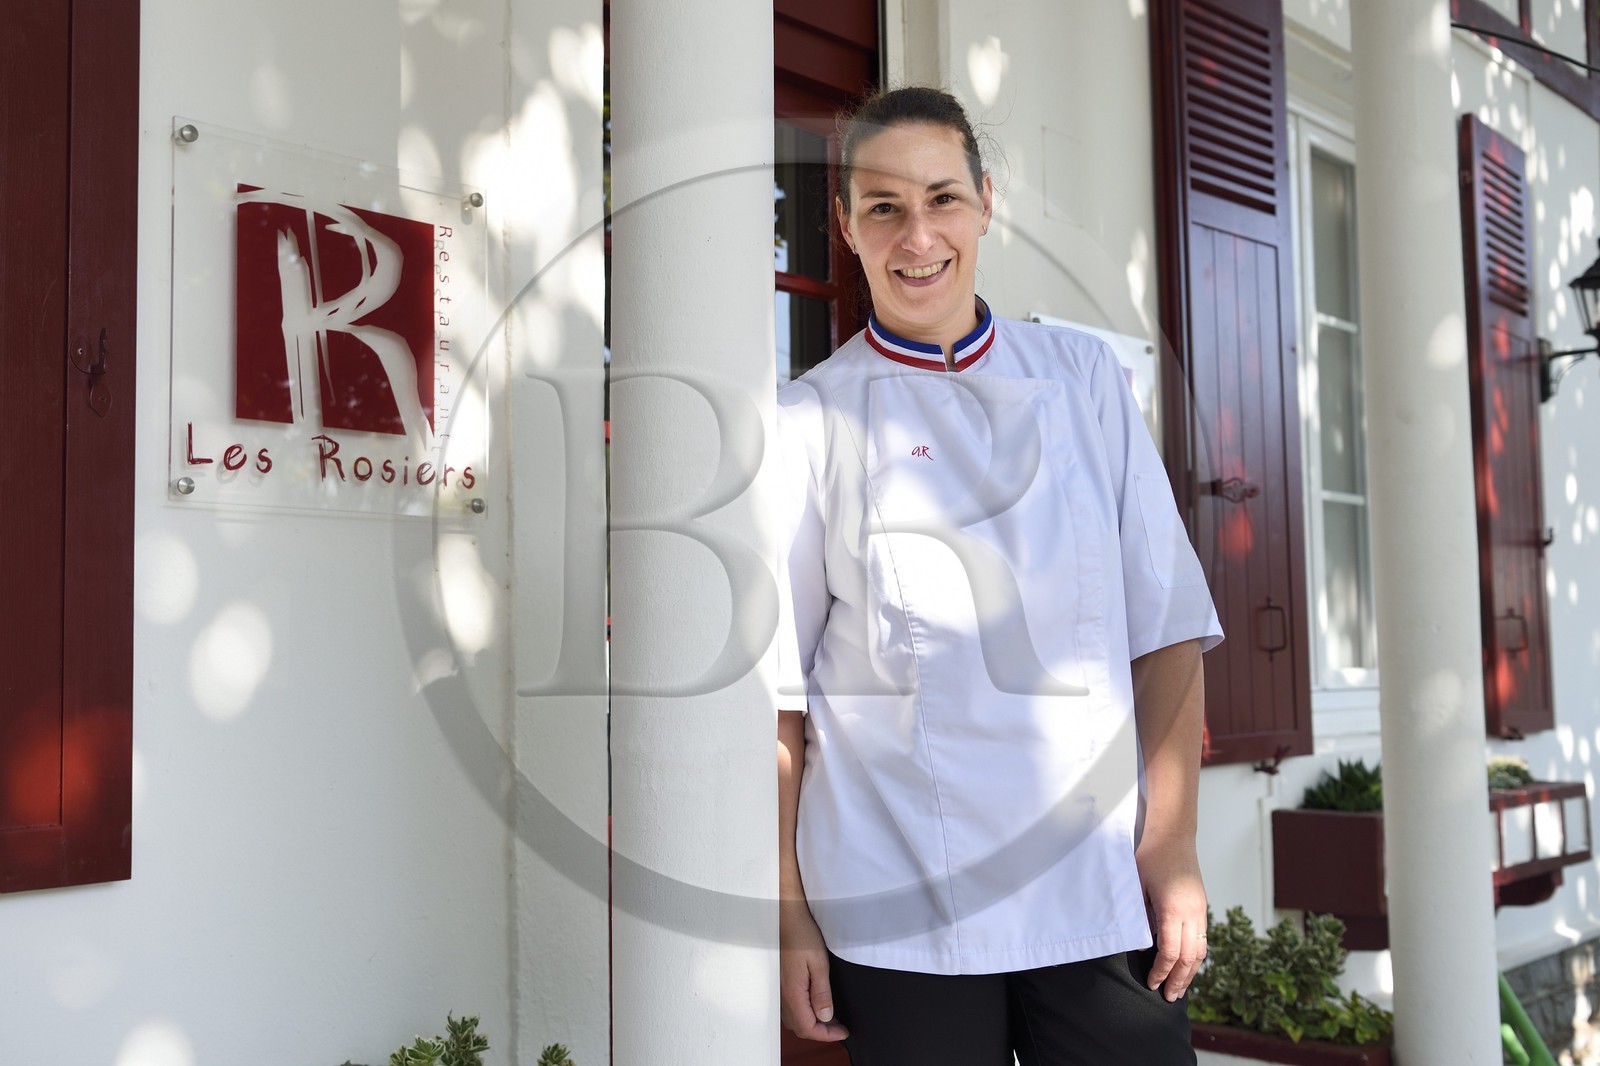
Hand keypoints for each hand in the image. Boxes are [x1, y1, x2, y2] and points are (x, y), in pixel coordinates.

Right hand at [780, 903, 848, 1041]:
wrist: (786, 916)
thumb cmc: (802, 935)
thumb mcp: (819, 963)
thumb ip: (821, 993)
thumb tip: (825, 1017)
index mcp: (792, 993)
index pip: (808, 1027)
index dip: (827, 1034)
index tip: (843, 1032)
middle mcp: (783, 995)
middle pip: (800, 1027)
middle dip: (820, 1032)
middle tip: (840, 1027)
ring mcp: (780, 989)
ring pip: (795, 1018)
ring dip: (812, 1023)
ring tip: (831, 1018)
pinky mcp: (781, 982)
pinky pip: (791, 1007)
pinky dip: (805, 1013)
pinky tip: (816, 1005)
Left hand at [1136, 834, 1207, 1001]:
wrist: (1173, 835)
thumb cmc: (1150, 858)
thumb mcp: (1138, 888)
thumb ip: (1140, 918)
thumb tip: (1142, 947)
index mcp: (1174, 910)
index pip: (1169, 952)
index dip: (1161, 971)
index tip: (1151, 983)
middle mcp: (1193, 913)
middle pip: (1189, 958)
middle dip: (1179, 980)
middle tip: (1170, 998)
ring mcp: (1201, 910)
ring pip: (1200, 951)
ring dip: (1190, 972)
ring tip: (1181, 988)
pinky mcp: (1202, 906)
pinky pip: (1203, 939)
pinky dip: (1195, 957)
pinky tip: (1187, 965)